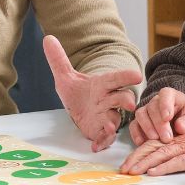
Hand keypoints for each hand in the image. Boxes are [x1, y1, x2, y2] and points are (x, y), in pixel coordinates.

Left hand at [42, 35, 140, 151]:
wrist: (78, 109)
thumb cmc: (78, 92)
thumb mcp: (65, 76)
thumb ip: (58, 59)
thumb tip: (48, 38)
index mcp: (102, 84)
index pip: (115, 78)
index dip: (126, 77)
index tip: (136, 75)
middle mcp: (108, 100)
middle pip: (122, 98)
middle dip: (126, 100)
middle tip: (129, 103)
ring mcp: (106, 116)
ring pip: (115, 119)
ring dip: (113, 122)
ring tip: (109, 125)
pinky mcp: (101, 131)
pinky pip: (105, 137)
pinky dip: (101, 141)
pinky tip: (94, 145)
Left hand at [119, 130, 184, 175]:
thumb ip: (172, 155)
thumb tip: (153, 166)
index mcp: (172, 140)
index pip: (149, 145)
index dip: (136, 155)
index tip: (125, 166)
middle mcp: (176, 142)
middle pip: (151, 149)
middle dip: (135, 159)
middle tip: (123, 170)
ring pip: (161, 154)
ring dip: (145, 163)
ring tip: (134, 171)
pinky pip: (177, 162)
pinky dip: (164, 167)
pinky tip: (154, 172)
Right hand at [127, 88, 184, 145]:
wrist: (182, 129)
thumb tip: (179, 127)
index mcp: (172, 96)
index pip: (166, 94)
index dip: (165, 104)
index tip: (168, 117)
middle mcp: (156, 101)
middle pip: (152, 107)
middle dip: (159, 124)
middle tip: (167, 138)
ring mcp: (146, 111)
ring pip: (140, 114)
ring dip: (147, 128)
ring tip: (156, 140)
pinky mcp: (138, 123)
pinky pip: (133, 126)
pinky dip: (137, 134)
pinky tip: (143, 143)